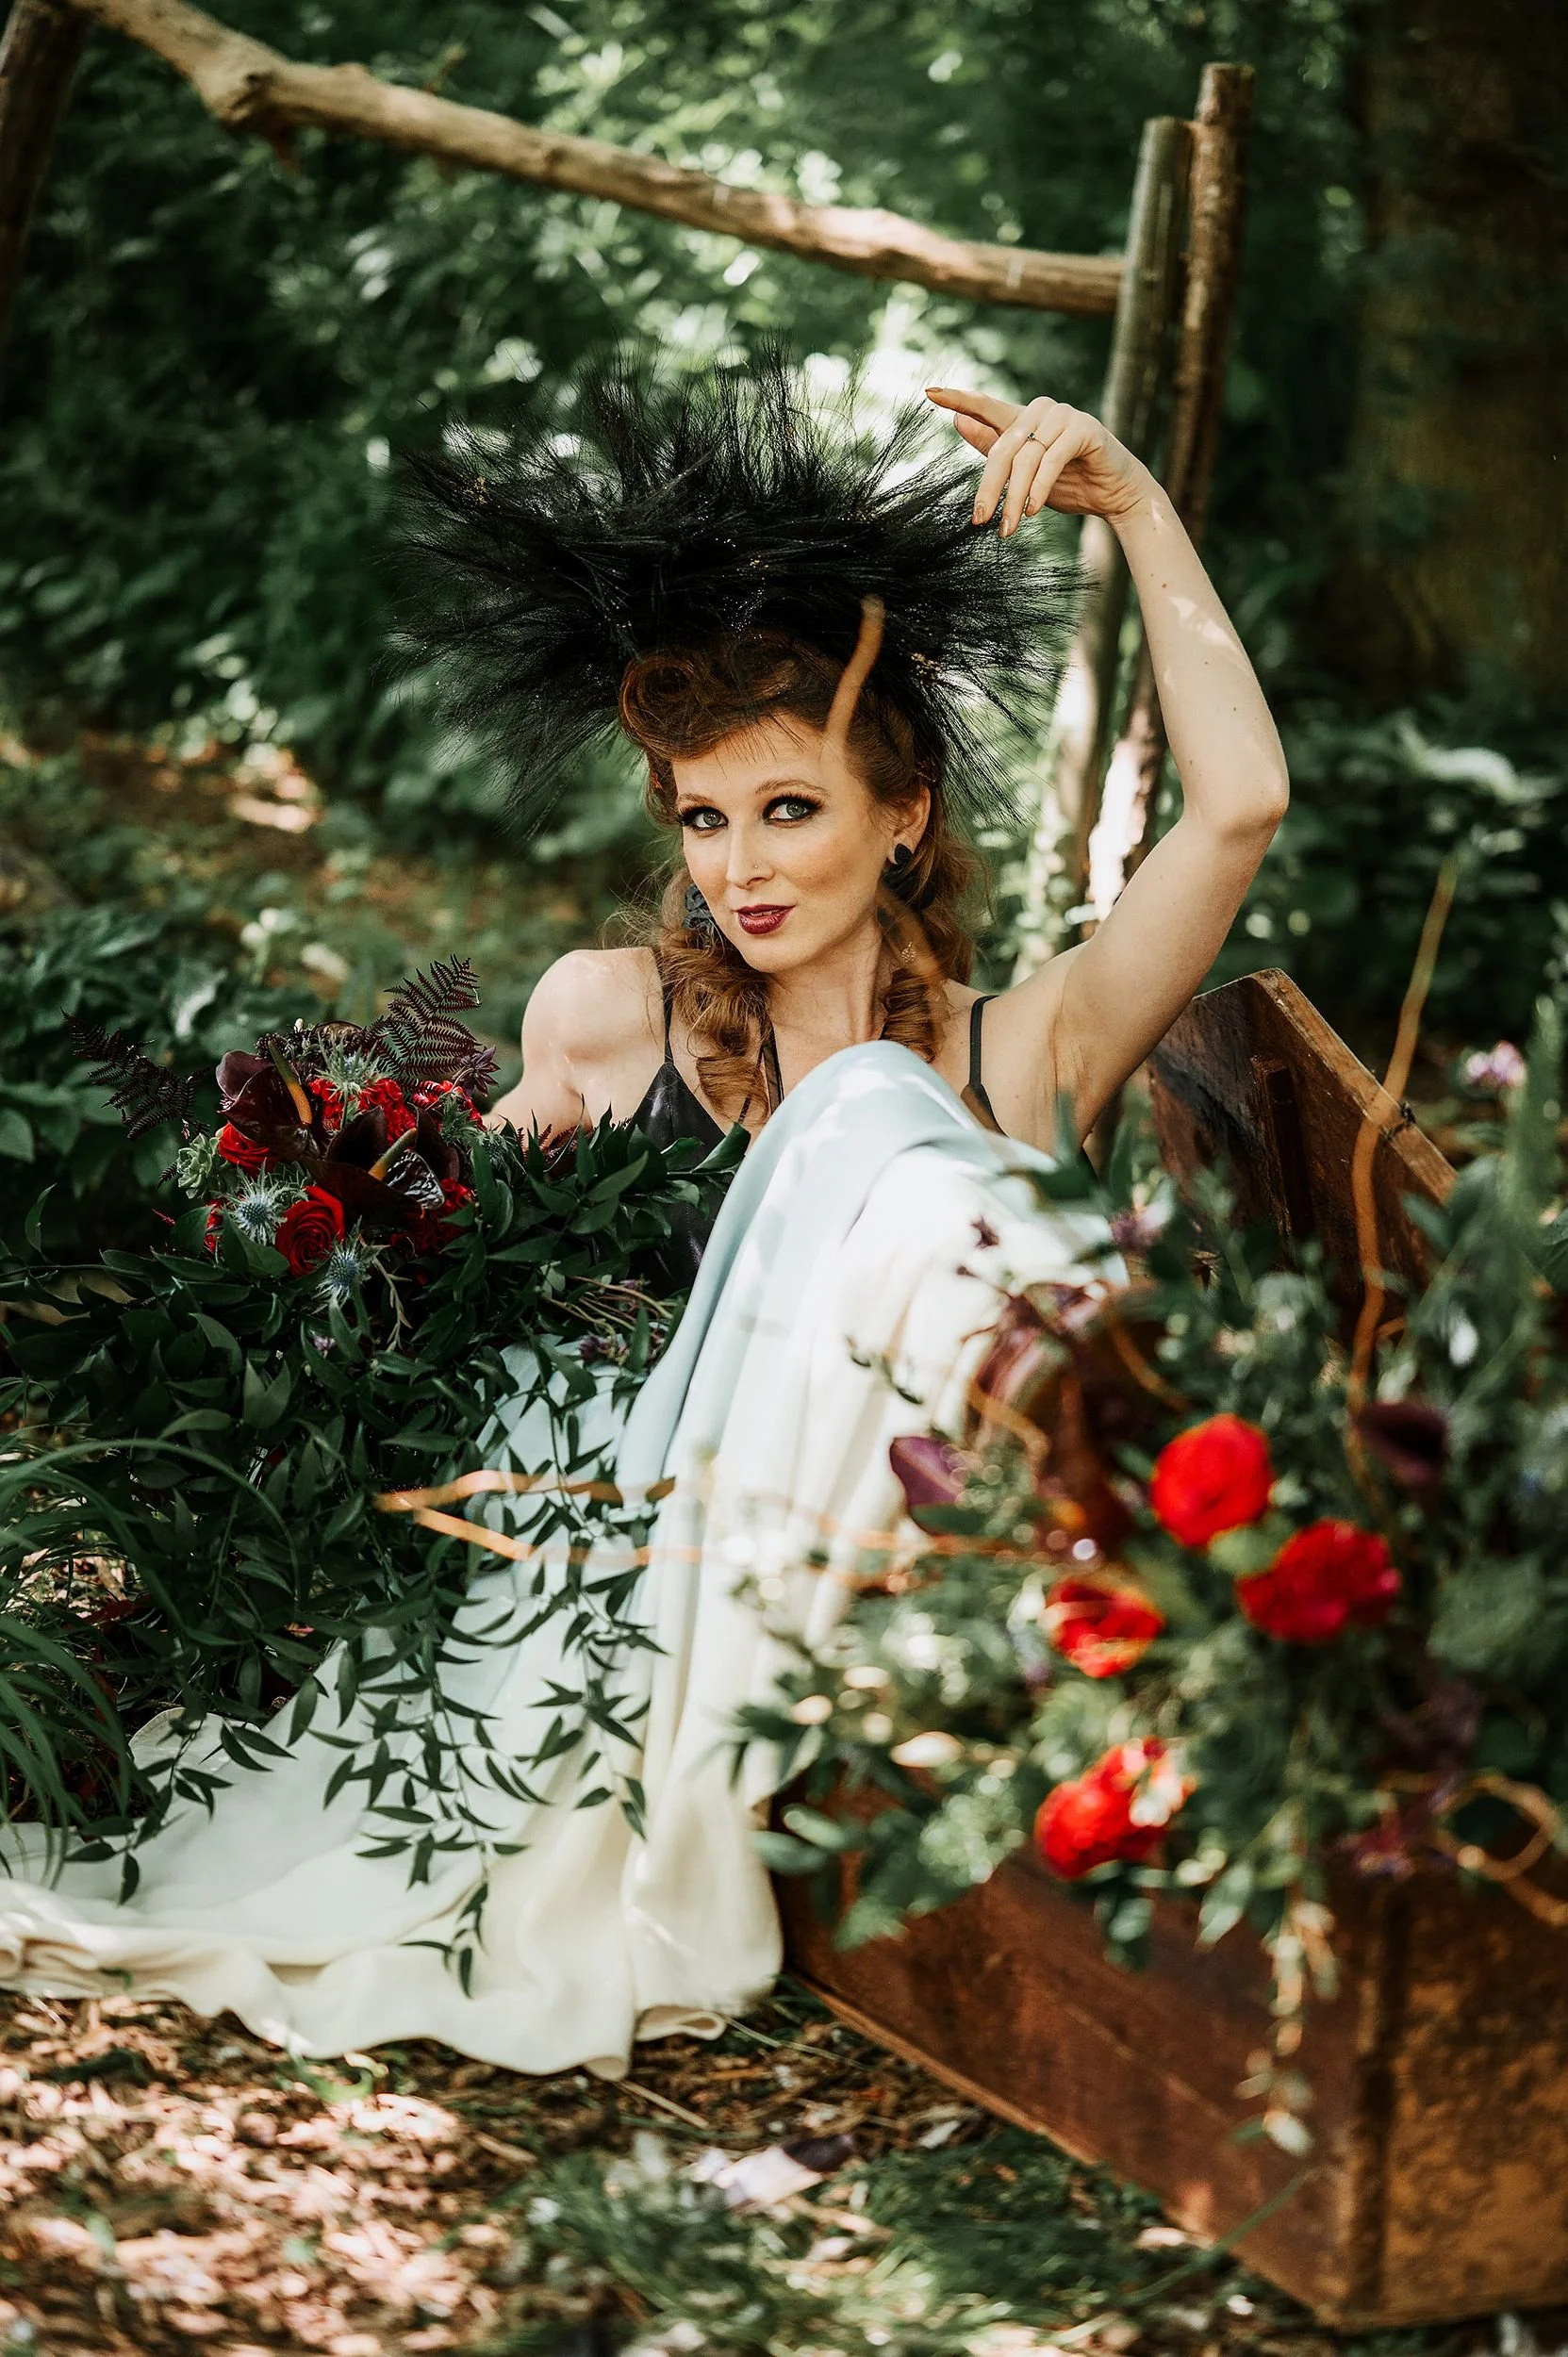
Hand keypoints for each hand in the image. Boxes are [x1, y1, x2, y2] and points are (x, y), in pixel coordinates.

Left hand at [925, 387, 1152, 534]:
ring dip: (1015, 496)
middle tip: (979, 520)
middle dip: (989, 487)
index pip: (985, 406)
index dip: (958, 399)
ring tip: (1009, 528)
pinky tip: (1033, 510)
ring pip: (1026, 457)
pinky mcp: (1085, 429)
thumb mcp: (1023, 476)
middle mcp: (1041, 410)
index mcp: (1023, 419)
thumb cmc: (1068, 485)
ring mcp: (1064, 416)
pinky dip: (1039, 487)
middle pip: (1002, 446)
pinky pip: (1052, 459)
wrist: (1114, 496)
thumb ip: (994, 450)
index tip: (929, 393)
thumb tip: (958, 423)